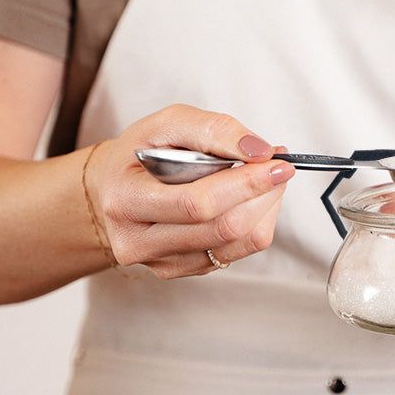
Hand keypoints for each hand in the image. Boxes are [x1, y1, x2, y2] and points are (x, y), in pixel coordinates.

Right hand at [85, 104, 293, 277]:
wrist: (114, 189)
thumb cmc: (140, 153)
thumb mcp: (166, 124)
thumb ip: (213, 130)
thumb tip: (260, 150)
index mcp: (126, 201)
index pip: (197, 203)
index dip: (245, 184)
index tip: (277, 162)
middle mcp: (138, 242)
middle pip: (223, 228)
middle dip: (262, 194)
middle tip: (280, 166)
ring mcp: (162, 263)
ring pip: (237, 243)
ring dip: (265, 208)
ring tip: (267, 179)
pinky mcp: (183, 270)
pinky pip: (237, 252)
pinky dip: (256, 222)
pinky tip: (252, 199)